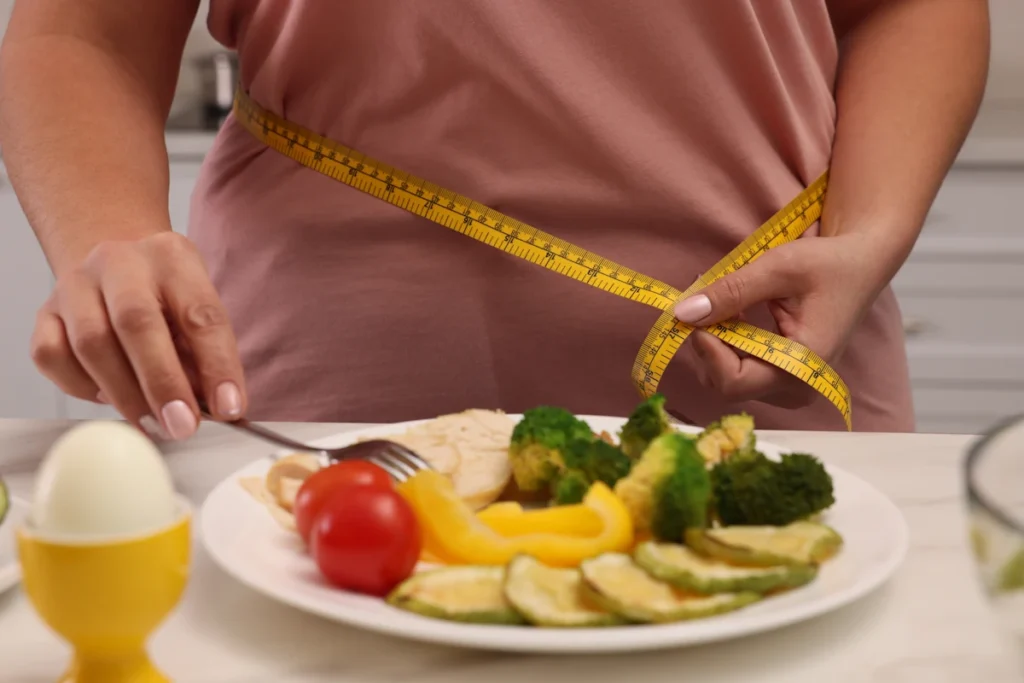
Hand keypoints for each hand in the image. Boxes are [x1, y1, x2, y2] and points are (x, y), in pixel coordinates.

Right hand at [30, 232, 246, 439]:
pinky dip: (81, 386)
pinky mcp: (45, 312)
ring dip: (125, 395)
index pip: (200, 313)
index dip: (217, 365)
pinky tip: (108, 396)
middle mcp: (120, 262)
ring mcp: (75, 285)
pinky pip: (52, 356)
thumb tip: (218, 410)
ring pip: (90, 343)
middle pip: (136, 322)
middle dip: (162, 382)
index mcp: (172, 258)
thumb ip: (206, 356)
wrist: (116, 267)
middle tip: (182, 426)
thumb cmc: (166, 298)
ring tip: (153, 424)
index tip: (228, 408)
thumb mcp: (197, 311)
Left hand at [673, 234, 883, 407]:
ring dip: (714, 340)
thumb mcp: (778, 268)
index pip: (734, 382)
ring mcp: (789, 387)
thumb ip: (731, 291)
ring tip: (722, 300)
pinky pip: (737, 370)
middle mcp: (797, 388)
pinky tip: (733, 314)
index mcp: (804, 366)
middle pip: (724, 383)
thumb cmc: (829, 264)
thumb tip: (684, 312)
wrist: (860, 265)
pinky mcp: (781, 378)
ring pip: (725, 378)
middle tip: (705, 298)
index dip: (706, 350)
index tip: (695, 313)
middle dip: (707, 342)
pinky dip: (725, 343)